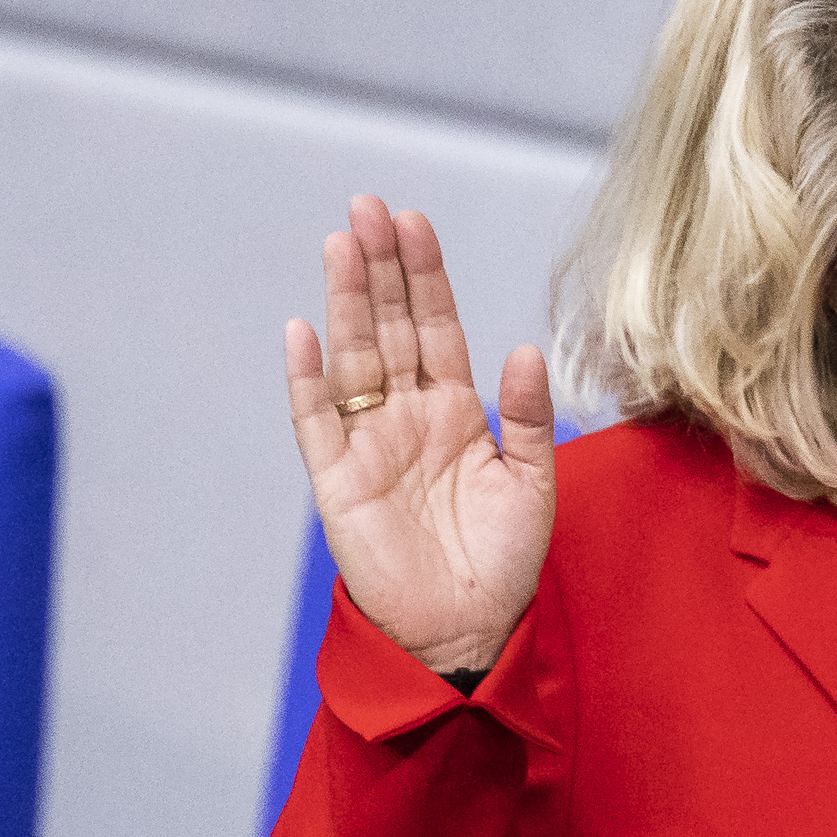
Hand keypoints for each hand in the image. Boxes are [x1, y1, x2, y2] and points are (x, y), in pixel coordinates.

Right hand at [284, 197, 557, 679]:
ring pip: (353, 358)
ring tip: (342, 244)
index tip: (414, 222)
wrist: (469, 629)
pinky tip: (304, 332)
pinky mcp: (337, 481)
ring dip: (347, 303)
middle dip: (380, 269)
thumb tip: (524, 349)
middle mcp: (407, 416)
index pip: (436, 327)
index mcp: (455, 410)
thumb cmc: (504, 558)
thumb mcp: (532, 482)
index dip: (425, 276)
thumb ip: (528, 417)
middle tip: (368, 207)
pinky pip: (316, 421)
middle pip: (389, 328)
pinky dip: (308, 379)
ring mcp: (368, 443)